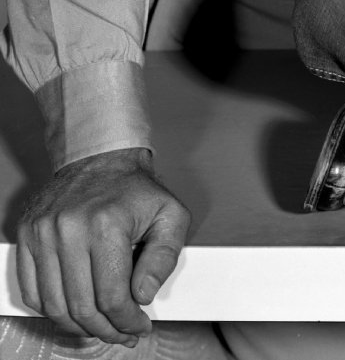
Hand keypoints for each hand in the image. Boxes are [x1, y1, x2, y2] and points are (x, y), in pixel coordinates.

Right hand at [17, 147, 190, 345]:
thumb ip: (165, 257)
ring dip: (78, 327)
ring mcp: (43, 233)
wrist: (101, 158)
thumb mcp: (170, 215)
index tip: (137, 327)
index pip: (112, 296)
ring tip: (100, 326)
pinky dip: (52, 310)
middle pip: (81, 307)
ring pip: (54, 306)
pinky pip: (33, 292)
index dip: (127, 322)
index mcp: (107, 224)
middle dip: (105, 330)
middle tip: (121, 334)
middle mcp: (70, 229)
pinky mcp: (27, 236)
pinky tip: (74, 310)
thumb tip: (143, 295)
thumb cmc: (135, 189)